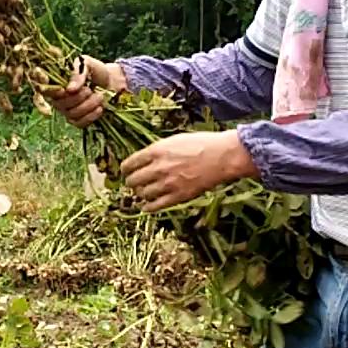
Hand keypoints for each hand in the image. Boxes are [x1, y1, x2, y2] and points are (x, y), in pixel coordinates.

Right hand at [40, 56, 126, 127]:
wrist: (111, 82)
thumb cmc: (95, 70)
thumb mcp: (87, 64)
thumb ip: (77, 73)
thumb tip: (70, 89)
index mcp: (55, 82)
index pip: (43, 90)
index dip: (50, 92)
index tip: (63, 90)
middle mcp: (57, 98)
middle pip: (59, 104)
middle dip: (78, 97)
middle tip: (90, 89)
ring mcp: (66, 110)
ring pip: (70, 114)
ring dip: (88, 105)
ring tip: (99, 96)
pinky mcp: (77, 120)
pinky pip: (79, 123)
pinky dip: (91, 116)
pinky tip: (100, 108)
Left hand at [121, 131, 257, 211]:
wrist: (222, 156)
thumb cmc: (202, 144)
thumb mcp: (175, 140)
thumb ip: (159, 150)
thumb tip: (147, 159)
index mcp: (157, 151)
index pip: (130, 163)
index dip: (125, 169)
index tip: (125, 172)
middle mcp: (159, 167)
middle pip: (133, 180)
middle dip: (131, 182)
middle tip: (134, 183)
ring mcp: (168, 183)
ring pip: (142, 194)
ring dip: (141, 194)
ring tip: (143, 193)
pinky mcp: (178, 196)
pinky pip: (155, 206)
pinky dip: (148, 207)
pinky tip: (146, 207)